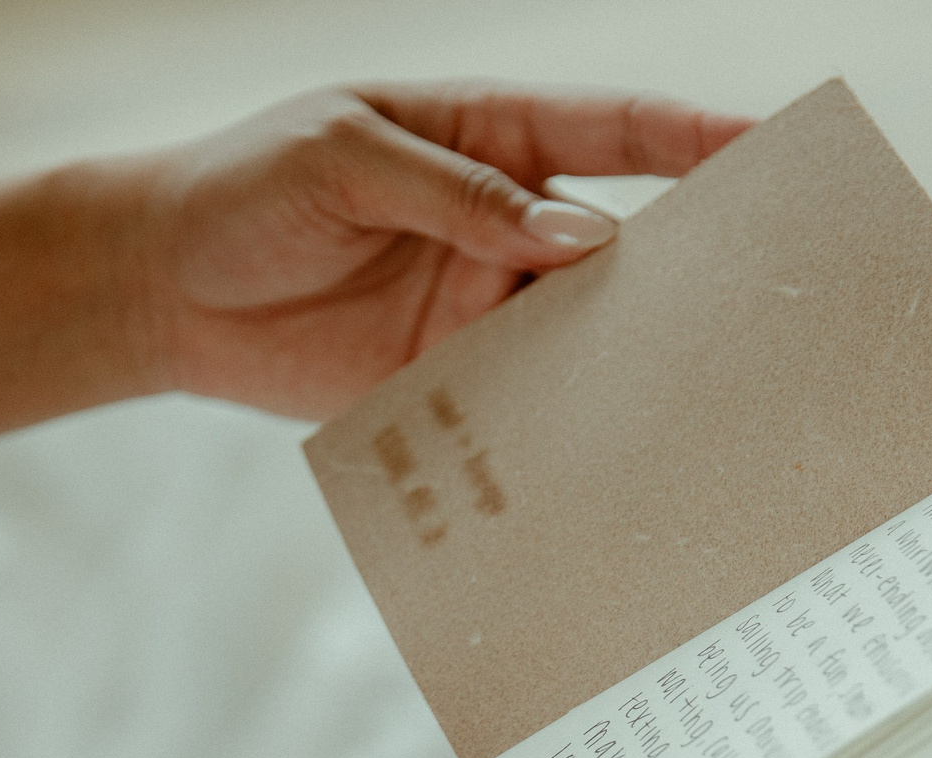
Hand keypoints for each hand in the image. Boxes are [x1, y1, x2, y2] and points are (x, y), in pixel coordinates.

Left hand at [124, 83, 750, 417]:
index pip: (611, 131)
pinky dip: (555, 428)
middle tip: (765, 300)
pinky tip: (597, 452)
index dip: (695, 138)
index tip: (772, 146)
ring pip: (577, 335)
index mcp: (486, 134)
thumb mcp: (344, 161)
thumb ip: (459, 197)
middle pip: (619, 244)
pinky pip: (516, 403)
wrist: (160, 287)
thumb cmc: (244, 190)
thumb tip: (580, 237)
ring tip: (697, 395)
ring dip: (627, 364)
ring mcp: (476, 306)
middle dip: (690, 269)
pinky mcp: (443, 381)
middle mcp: (500, 222)